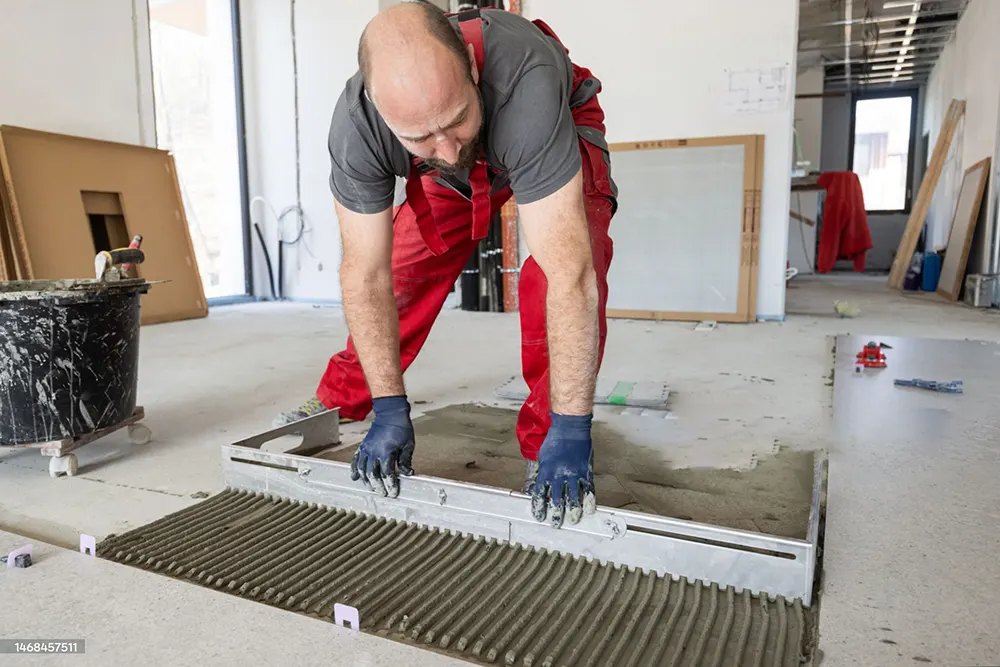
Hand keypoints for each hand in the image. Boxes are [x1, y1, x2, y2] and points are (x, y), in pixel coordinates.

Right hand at [350, 396, 414, 496]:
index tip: (393, 492)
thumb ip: (406, 461)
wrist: (390, 414)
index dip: (390, 485)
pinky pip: (355, 460)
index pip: (387, 473)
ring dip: (367, 481)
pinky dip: (355, 470)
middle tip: (383, 493)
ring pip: (362, 470)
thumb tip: (408, 474)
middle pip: (373, 474)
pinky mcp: (363, 446)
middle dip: (378, 486)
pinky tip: (355, 477)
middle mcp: (374, 451)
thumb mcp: (408, 445)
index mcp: (387, 452)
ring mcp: (366, 449)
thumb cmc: (401, 428)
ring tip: (372, 488)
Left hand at [530, 413, 596, 527]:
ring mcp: (573, 475)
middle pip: (557, 501)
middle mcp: (559, 476)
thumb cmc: (555, 440)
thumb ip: (544, 473)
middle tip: (556, 523)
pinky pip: (588, 491)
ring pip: (573, 499)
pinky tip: (588, 510)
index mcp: (546, 472)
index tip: (540, 517)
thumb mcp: (543, 457)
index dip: (540, 508)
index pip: (541, 495)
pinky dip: (588, 502)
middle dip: (556, 515)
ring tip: (572, 520)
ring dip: (572, 512)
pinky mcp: (585, 473)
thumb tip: (542, 486)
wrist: (570, 429)